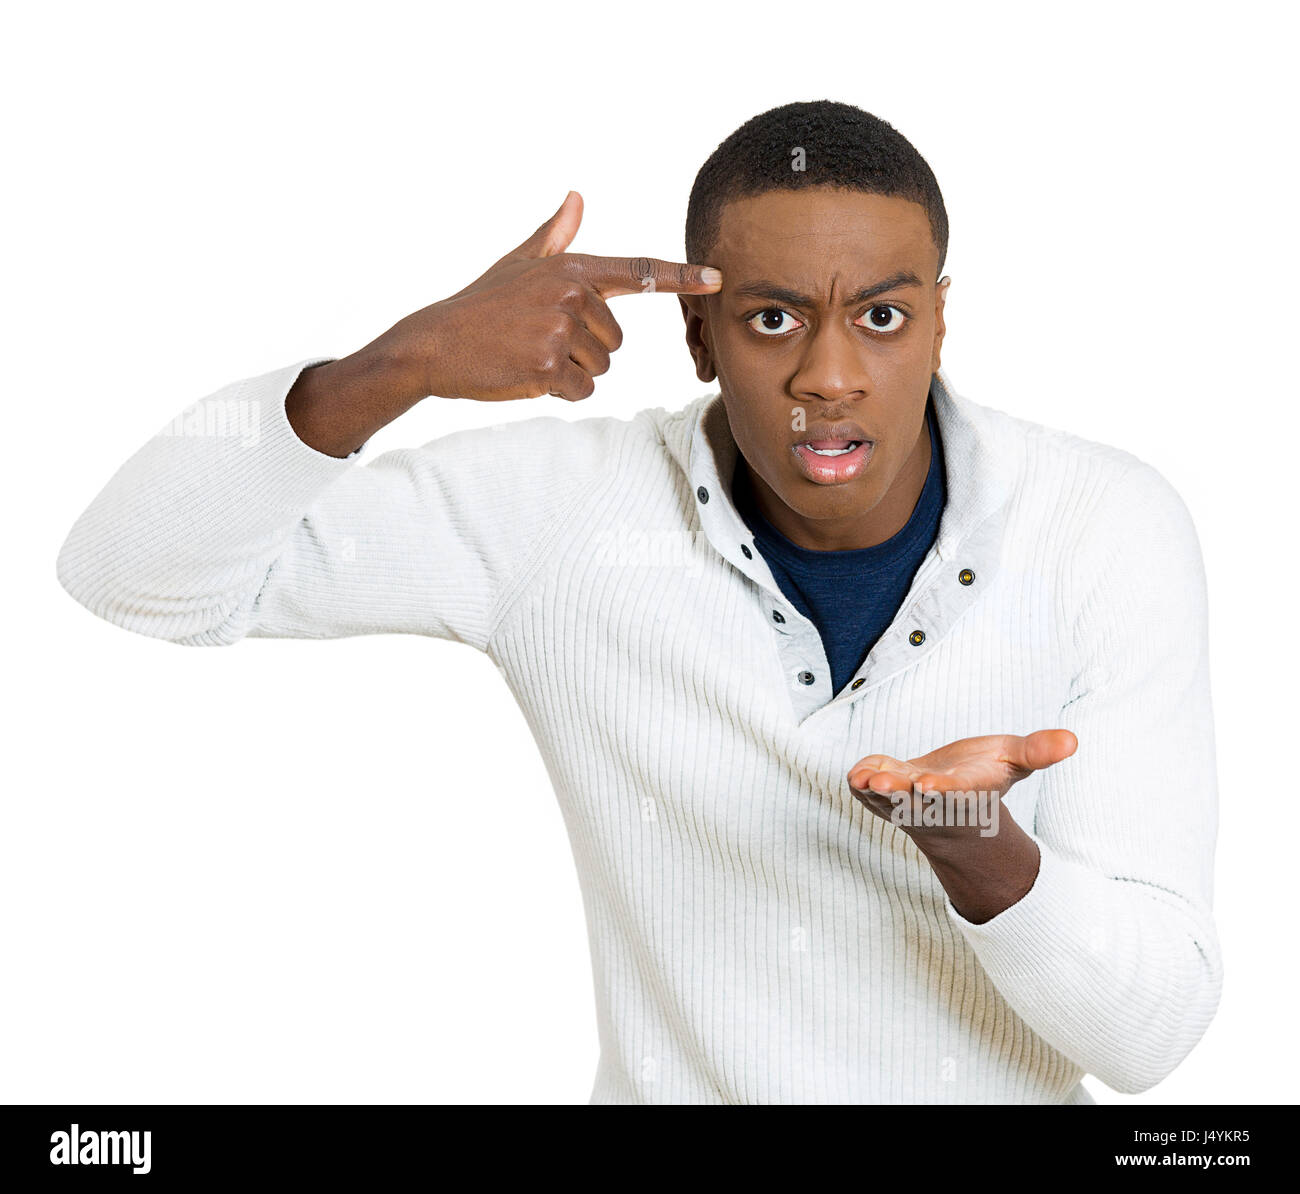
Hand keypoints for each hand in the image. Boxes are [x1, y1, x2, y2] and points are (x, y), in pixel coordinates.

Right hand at [369, 190, 722, 402]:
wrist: (435, 343)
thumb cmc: (479, 305)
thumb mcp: (518, 264)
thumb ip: (554, 237)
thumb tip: (576, 198)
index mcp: (572, 269)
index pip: (638, 270)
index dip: (682, 275)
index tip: (718, 278)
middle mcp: (573, 295)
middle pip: (616, 341)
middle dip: (584, 351)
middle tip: (539, 341)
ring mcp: (560, 330)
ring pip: (600, 369)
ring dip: (571, 373)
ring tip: (530, 356)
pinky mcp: (548, 365)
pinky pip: (581, 390)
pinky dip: (559, 392)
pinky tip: (527, 375)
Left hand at [847, 729, 1077, 845]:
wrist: (951, 803)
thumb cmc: (983, 776)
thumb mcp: (1013, 760)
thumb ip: (1038, 750)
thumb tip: (1072, 740)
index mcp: (967, 793)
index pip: (955, 794)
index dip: (943, 791)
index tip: (931, 786)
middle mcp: (932, 802)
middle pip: (913, 801)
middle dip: (899, 792)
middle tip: (883, 782)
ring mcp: (903, 801)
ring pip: (885, 799)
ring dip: (875, 790)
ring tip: (866, 777)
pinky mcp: (880, 795)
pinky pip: (865, 793)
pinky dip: (859, 783)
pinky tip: (857, 771)